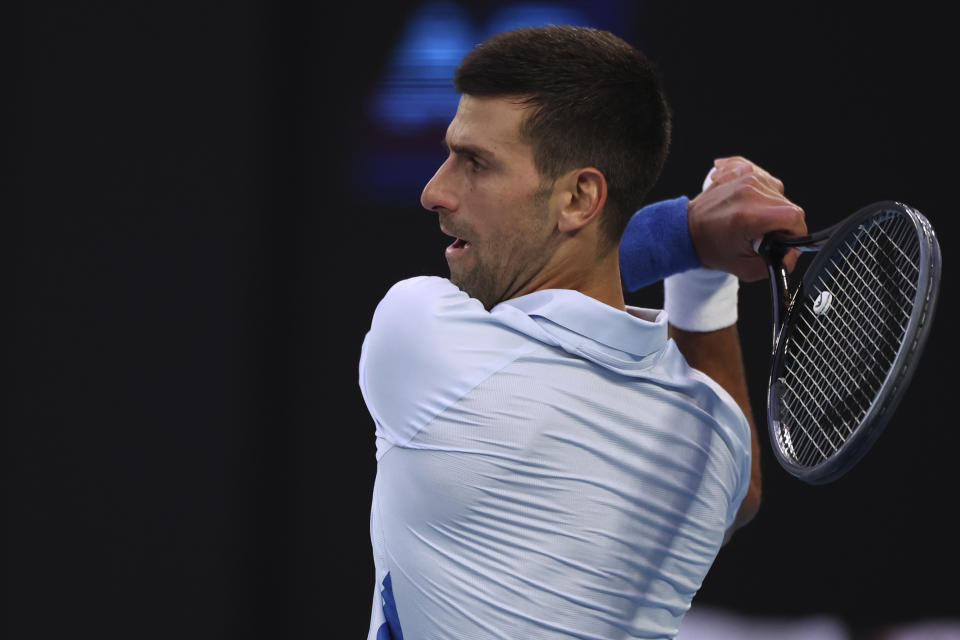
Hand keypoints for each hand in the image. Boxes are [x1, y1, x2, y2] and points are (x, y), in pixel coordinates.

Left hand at [687, 156, 806, 281]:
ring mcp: (745, 177)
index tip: (784, 241)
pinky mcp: (742, 171)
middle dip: (781, 224)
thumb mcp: (745, 267)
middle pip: (788, 205)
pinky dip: (764, 189)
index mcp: (749, 215)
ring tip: (754, 218)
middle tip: (762, 234)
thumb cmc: (710, 246)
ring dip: (773, 208)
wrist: (687, 230)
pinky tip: (752, 200)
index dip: (794, 233)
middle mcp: (749, 191)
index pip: (793, 217)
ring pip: (779, 192)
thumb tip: (792, 256)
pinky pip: (767, 177)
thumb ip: (775, 265)